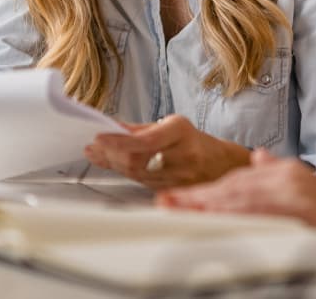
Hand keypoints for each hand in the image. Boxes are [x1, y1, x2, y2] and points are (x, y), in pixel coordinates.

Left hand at [84, 114, 250, 188]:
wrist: (221, 164)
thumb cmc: (193, 141)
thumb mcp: (172, 126)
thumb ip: (140, 129)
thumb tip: (111, 128)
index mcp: (181, 132)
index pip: (146, 140)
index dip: (120, 141)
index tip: (99, 137)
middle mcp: (182, 155)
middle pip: (137, 160)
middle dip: (111, 153)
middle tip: (93, 146)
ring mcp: (179, 177)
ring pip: (136, 173)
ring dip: (113, 163)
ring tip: (98, 153)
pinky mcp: (174, 191)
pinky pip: (142, 182)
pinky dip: (125, 172)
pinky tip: (114, 164)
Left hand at [159, 150, 315, 284]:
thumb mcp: (306, 184)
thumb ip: (277, 171)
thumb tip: (257, 157)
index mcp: (282, 173)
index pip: (234, 182)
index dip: (203, 192)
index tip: (175, 198)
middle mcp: (284, 177)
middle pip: (231, 188)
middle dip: (197, 197)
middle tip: (166, 204)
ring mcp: (292, 192)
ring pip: (239, 199)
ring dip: (207, 205)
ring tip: (179, 211)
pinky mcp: (299, 208)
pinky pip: (260, 213)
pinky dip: (235, 214)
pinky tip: (216, 217)